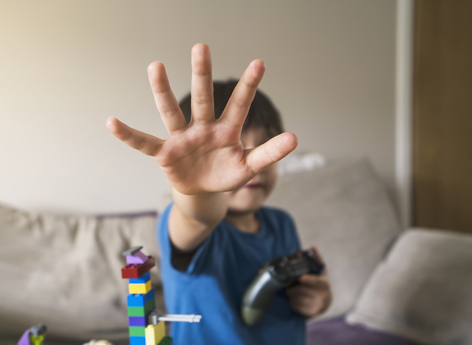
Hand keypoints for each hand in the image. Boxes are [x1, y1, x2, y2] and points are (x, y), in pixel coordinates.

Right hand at [106, 43, 296, 194]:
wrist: (204, 190)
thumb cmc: (226, 173)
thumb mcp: (249, 166)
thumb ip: (268, 152)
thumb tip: (294, 138)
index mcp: (227, 130)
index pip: (240, 105)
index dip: (248, 86)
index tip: (260, 63)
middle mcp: (203, 127)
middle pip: (203, 99)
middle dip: (203, 75)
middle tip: (202, 47)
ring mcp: (182, 138)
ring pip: (171, 112)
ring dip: (163, 91)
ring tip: (155, 66)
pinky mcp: (166, 154)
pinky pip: (145, 143)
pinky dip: (129, 135)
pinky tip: (112, 122)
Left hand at [286, 247, 332, 316]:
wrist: (326, 301)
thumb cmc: (320, 283)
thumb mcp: (321, 271)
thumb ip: (317, 259)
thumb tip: (313, 247)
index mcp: (323, 283)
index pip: (316, 282)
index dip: (308, 280)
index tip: (300, 278)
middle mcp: (322, 295)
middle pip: (302, 291)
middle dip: (292, 287)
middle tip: (288, 285)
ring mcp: (317, 305)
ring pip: (297, 299)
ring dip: (291, 294)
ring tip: (291, 291)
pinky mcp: (311, 313)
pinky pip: (296, 306)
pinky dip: (292, 302)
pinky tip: (294, 298)